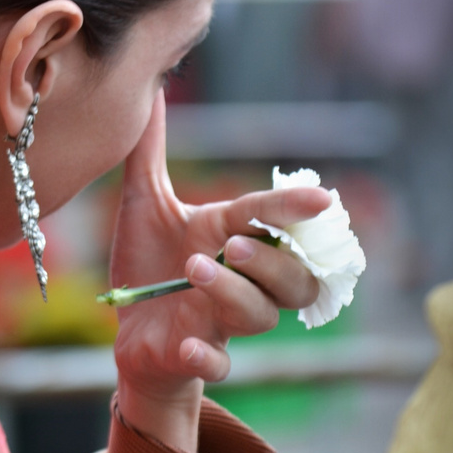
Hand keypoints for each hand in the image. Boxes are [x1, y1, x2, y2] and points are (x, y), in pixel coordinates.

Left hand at [110, 91, 331, 450]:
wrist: (129, 328)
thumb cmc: (149, 265)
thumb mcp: (143, 202)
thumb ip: (150, 152)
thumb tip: (151, 88)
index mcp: (230, 236)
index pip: (270, 219)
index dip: (295, 208)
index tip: (322, 197)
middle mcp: (240, 280)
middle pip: (293, 280)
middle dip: (272, 262)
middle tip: (235, 245)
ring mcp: (222, 321)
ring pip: (260, 316)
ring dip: (233, 294)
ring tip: (193, 271)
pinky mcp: (196, 356)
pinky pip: (218, 365)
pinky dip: (207, 357)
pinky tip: (188, 344)